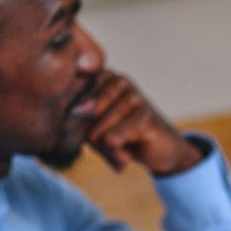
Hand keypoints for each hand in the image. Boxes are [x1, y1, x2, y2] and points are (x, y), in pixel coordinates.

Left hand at [73, 70, 202, 175]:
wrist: (160, 151)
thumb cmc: (120, 137)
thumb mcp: (91, 128)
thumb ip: (77, 121)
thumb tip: (78, 119)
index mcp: (102, 76)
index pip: (71, 102)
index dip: (76, 124)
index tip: (91, 130)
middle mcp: (118, 79)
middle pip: (83, 117)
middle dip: (91, 137)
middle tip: (110, 140)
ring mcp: (133, 95)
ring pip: (96, 131)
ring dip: (105, 148)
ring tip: (121, 145)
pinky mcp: (145, 115)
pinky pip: (112, 139)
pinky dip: (117, 154)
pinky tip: (128, 152)